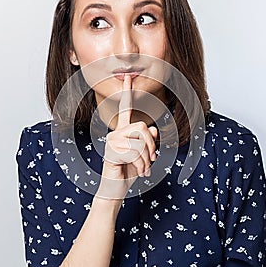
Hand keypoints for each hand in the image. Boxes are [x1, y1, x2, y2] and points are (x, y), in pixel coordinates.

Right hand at [96, 74, 157, 199]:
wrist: (116, 189)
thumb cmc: (129, 171)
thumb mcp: (144, 155)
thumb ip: (149, 140)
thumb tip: (153, 129)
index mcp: (123, 131)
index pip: (125, 108)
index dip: (127, 93)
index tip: (128, 77)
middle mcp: (116, 133)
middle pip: (142, 127)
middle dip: (151, 145)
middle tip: (152, 160)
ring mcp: (112, 142)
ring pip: (141, 141)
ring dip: (147, 158)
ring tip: (144, 169)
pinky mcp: (112, 152)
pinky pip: (135, 153)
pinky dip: (141, 165)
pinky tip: (138, 172)